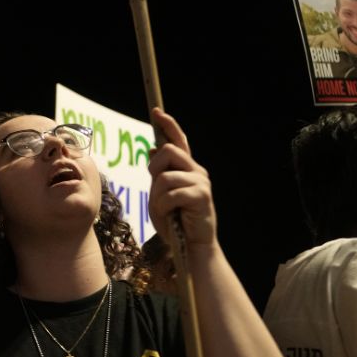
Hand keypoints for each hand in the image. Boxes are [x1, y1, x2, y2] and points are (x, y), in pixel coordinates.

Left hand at [147, 108, 216, 247]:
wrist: (190, 246)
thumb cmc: (174, 220)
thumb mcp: (161, 193)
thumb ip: (160, 173)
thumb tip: (155, 148)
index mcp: (187, 169)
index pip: (178, 140)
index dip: (168, 125)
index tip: (156, 111)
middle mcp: (197, 171)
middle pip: (168, 151)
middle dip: (154, 169)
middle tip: (158, 190)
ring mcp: (201, 182)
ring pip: (165, 175)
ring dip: (157, 195)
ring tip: (165, 209)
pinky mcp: (201, 196)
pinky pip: (171, 193)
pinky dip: (163, 206)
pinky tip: (170, 215)